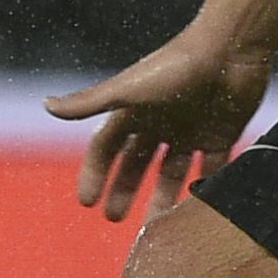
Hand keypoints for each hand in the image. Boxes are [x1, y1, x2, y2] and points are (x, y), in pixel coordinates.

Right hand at [47, 30, 273, 222]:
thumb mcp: (129, 89)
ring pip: (172, 172)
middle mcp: (160, 120)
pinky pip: (211, 168)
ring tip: (155, 227)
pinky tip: (196, 214)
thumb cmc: (176, 67)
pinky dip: (204, 190)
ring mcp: (191, 129)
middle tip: (115, 218)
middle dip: (125, 189)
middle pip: (137, 162)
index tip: (87, 202)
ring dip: (163, 199)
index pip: (106, 146)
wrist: (230, 50)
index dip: (95, 172)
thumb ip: (90, 102)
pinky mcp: (221, 134)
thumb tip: (46, 105)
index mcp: (135, 110)